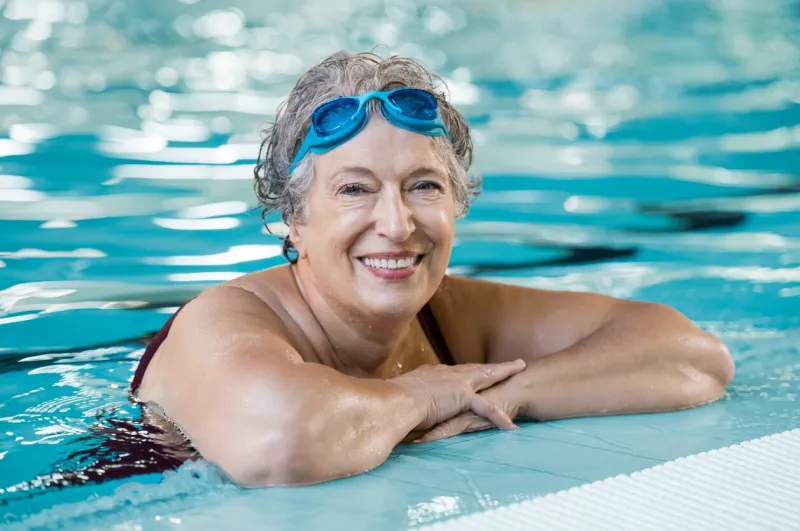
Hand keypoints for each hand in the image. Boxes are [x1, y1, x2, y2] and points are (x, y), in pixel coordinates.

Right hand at [392, 360, 525, 434]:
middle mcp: (447, 374)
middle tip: (513, 362)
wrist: (395, 401)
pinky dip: (498, 416)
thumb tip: (404, 406)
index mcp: (433, 374)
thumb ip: (410, 399)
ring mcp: (456, 382)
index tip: (476, 371)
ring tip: (520, 370)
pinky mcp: (462, 396)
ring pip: (487, 377)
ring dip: (505, 373)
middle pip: (476, 368)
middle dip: (495, 367)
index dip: (469, 371)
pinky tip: (510, 425)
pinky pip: (486, 408)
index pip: (456, 372)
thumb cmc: (392, 401)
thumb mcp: (403, 396)